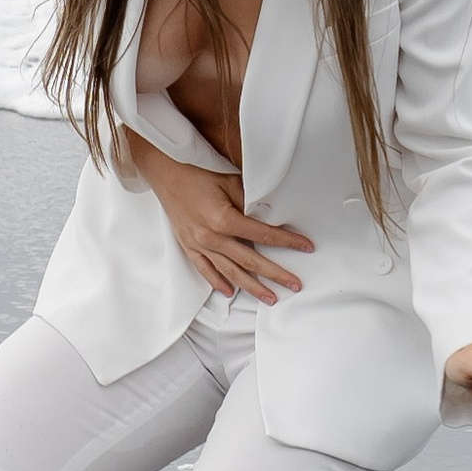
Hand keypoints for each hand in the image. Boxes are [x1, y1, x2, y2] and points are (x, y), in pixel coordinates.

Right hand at [125, 134, 312, 303]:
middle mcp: (211, 237)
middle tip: (295, 285)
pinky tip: (230, 291)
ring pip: (230, 272)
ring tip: (270, 298)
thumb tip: (270, 217)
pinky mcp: (188, 246)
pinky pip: (205, 269)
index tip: (306, 247)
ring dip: (252, 287)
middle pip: (250, 261)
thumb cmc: (198, 172)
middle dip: (276, 275)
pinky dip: (218, 282)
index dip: (287, 242)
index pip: (263, 235)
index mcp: (224, 219)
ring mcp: (198, 245)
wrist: (165, 172)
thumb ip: (249, 202)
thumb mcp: (229, 181)